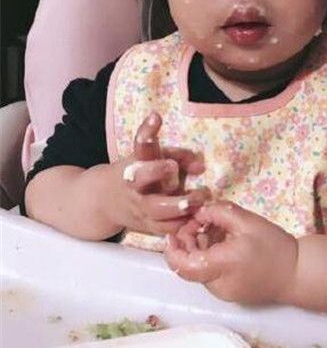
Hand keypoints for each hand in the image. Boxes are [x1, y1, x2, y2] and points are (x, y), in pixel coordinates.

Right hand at [103, 111, 209, 236]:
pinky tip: (197, 219)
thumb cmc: (139, 173)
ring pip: (157, 210)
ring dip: (179, 206)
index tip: (156, 118)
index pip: (139, 144)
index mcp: (136, 162)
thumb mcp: (151, 159)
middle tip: (174, 168)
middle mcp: (135, 185)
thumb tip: (200, 165)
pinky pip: (166, 229)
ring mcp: (140, 207)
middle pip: (141, 178)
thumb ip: (177, 156)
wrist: (104, 202)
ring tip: (199, 200)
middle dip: (157, 171)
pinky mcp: (147, 226)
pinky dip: (181, 225)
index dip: (147, 132)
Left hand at [164, 201, 297, 304]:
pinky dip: (209, 257)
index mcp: (222, 266)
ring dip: (197, 249)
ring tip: (212, 230)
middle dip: (186, 243)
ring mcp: (222, 293)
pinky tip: (221, 243)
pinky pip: (210, 274)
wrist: (298, 273)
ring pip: (198, 270)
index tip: (174, 231)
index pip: (183, 265)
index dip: (172, 249)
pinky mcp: (228, 293)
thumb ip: (219, 213)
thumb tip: (199, 211)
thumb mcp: (247, 222)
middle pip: (188, 266)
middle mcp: (217, 285)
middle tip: (199, 223)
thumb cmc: (275, 247)